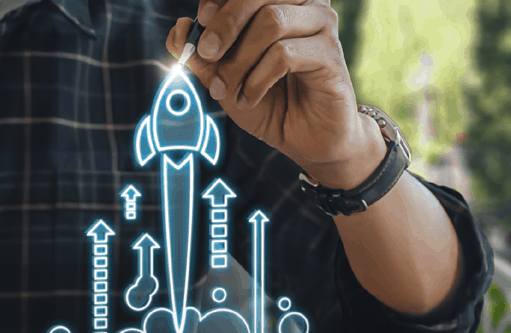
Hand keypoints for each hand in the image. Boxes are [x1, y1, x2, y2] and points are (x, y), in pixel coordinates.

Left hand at [166, 0, 386, 188]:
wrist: (307, 140)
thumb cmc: (270, 102)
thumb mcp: (224, 79)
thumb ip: (200, 56)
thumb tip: (179, 29)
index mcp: (281, 1)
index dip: (219, 0)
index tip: (200, 21)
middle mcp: (305, 4)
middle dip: (225, 23)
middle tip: (206, 52)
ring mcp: (321, 26)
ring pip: (271, 21)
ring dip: (239, 59)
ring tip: (225, 89)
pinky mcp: (331, 55)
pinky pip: (284, 54)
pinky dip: (257, 79)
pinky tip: (249, 98)